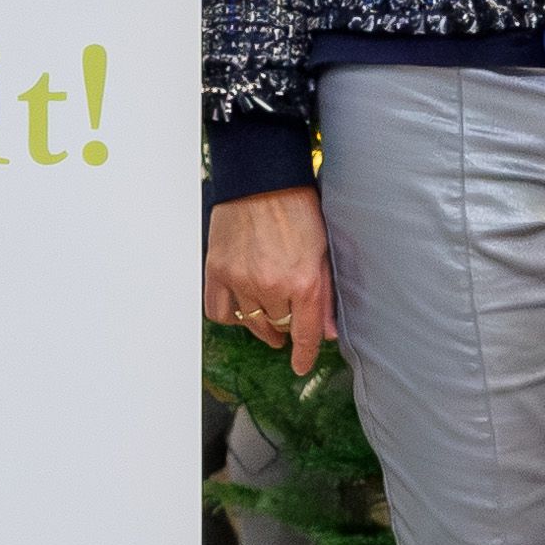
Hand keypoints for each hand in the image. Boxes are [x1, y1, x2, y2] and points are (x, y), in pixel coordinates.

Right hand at [204, 186, 333, 368]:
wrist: (262, 179)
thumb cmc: (298, 208)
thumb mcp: (324, 250)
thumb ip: (326, 295)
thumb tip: (327, 333)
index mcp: (303, 281)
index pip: (305, 333)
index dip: (304, 355)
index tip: (300, 366)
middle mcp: (271, 286)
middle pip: (278, 327)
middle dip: (286, 325)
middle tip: (288, 316)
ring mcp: (240, 280)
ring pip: (250, 322)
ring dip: (261, 322)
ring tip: (267, 311)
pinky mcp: (217, 271)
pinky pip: (220, 311)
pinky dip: (231, 314)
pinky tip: (242, 305)